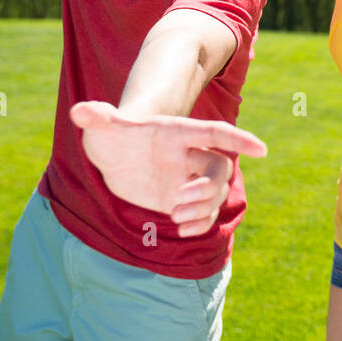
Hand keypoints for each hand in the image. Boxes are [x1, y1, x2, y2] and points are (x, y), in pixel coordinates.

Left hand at [69, 100, 267, 235]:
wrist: (113, 157)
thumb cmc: (110, 135)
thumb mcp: (101, 127)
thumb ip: (96, 118)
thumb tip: (79, 111)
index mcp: (178, 134)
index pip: (215, 134)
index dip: (239, 141)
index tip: (262, 149)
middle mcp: (189, 156)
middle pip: (219, 169)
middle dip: (207, 188)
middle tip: (180, 203)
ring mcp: (187, 178)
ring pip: (214, 194)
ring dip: (202, 209)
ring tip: (176, 218)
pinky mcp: (179, 200)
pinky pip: (202, 213)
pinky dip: (199, 223)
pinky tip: (182, 229)